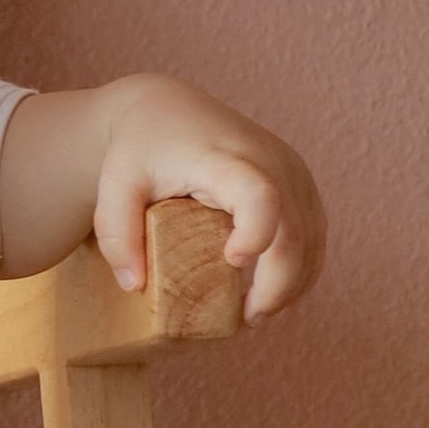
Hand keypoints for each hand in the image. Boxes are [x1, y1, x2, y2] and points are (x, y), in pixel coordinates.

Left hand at [89, 78, 324, 321]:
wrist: (167, 107)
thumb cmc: (140, 147)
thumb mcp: (114, 185)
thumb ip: (117, 234)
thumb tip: (134, 285)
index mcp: (225, 159)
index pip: (259, 195)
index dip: (257, 234)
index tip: (234, 263)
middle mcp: (270, 161)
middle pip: (295, 232)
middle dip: (278, 286)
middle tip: (247, 319)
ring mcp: (292, 170)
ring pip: (312, 238)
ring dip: (293, 283)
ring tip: (256, 314)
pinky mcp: (299, 181)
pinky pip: (314, 231)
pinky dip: (301, 267)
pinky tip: (274, 292)